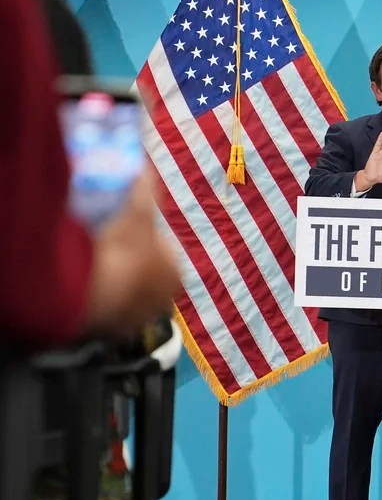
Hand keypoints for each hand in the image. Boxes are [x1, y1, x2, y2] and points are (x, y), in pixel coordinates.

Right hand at [84, 168, 181, 336]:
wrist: (94, 291)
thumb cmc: (122, 249)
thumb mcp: (136, 212)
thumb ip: (145, 189)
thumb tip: (148, 167)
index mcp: (177, 275)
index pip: (163, 253)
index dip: (142, 239)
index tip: (122, 230)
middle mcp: (164, 302)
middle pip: (146, 276)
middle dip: (131, 263)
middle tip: (106, 247)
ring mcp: (138, 320)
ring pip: (128, 295)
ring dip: (116, 283)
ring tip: (94, 266)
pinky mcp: (114, 332)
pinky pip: (107, 311)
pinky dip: (100, 301)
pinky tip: (86, 287)